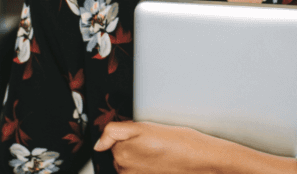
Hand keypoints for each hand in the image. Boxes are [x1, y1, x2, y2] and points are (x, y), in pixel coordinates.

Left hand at [94, 121, 214, 173]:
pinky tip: (158, 161)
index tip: (138, 135)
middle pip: (119, 153)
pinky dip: (145, 165)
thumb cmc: (178, 142)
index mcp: (121, 153)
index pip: (111, 140)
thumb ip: (114, 132)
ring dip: (139, 156)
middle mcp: (125, 169)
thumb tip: (98, 144)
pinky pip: (138, 170)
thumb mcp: (144, 127)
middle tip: (150, 141)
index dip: (125, 134)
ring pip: (129, 162)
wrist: (199, 158)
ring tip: (156, 151)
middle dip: (131, 146)